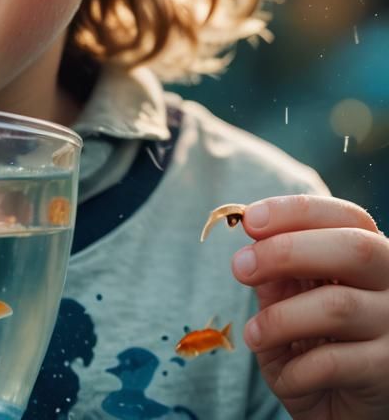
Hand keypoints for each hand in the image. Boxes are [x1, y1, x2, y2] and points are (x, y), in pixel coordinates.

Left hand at [231, 194, 388, 419]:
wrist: (344, 415)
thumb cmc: (315, 346)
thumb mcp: (290, 303)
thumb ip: (278, 273)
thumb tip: (252, 240)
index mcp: (371, 258)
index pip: (347, 217)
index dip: (296, 212)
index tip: (249, 220)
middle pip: (354, 249)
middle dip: (285, 251)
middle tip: (239, 267)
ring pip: (337, 305)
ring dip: (278, 318)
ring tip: (252, 334)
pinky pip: (335, 361)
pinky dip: (295, 368)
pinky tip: (284, 374)